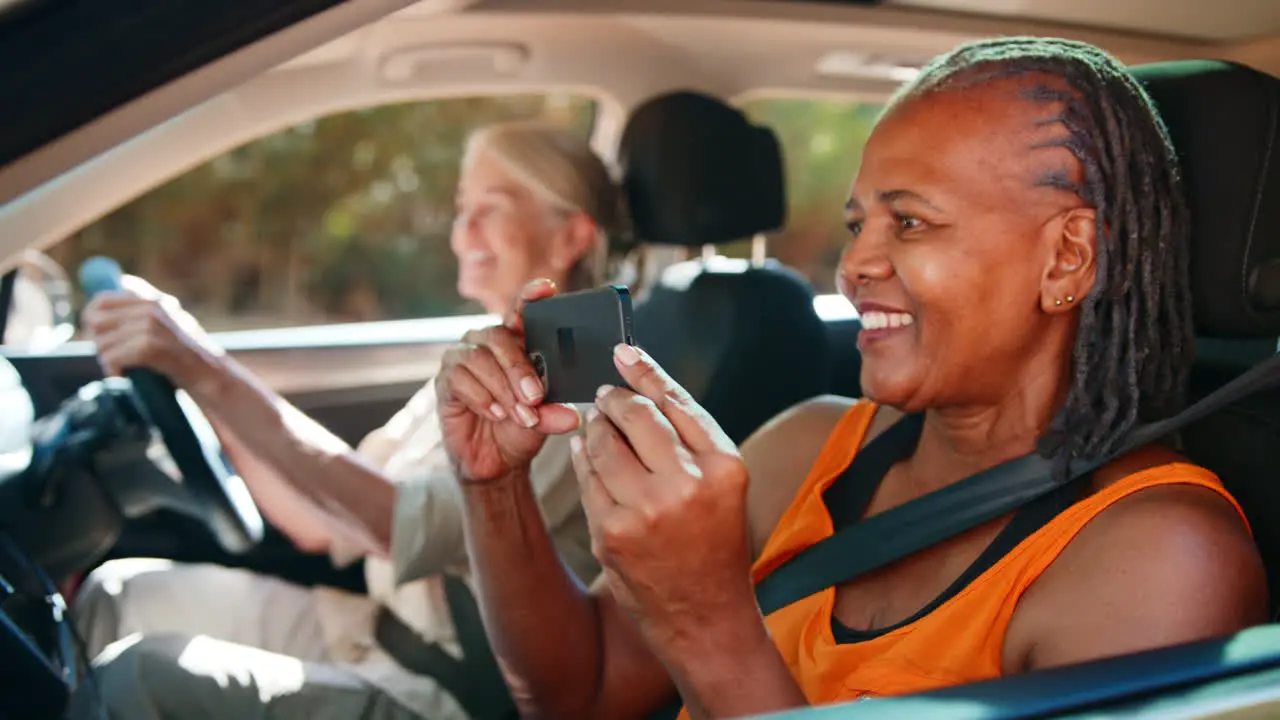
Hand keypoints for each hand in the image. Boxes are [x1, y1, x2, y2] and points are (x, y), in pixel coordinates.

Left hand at [80, 276, 220, 387]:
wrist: (212, 375)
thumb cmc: (190, 354)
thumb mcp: (173, 322)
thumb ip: (146, 309)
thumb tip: (108, 299)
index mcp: (155, 299)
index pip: (104, 298)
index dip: (93, 315)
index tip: (97, 332)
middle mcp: (152, 308)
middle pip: (97, 319)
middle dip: (98, 340)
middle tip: (109, 354)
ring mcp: (151, 326)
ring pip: (102, 342)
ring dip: (107, 360)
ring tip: (120, 368)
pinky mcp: (149, 346)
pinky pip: (113, 357)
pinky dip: (114, 370)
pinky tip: (124, 375)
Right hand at [435, 279, 579, 483]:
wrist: (495, 462)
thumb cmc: (520, 429)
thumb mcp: (544, 420)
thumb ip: (555, 413)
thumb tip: (573, 416)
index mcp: (515, 342)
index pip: (520, 311)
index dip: (531, 296)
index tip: (547, 288)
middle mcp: (486, 343)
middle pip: (499, 335)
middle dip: (519, 368)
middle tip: (535, 397)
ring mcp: (462, 359)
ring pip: (480, 358)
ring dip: (503, 388)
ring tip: (520, 415)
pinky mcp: (445, 381)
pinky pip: (460, 378)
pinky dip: (482, 398)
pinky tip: (496, 414)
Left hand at [572, 344, 755, 650]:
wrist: (705, 616)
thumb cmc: (715, 542)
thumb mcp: (724, 485)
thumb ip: (691, 436)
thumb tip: (643, 383)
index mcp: (724, 466)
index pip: (676, 401)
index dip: (645, 371)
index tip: (623, 352)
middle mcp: (687, 484)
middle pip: (636, 414)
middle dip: (613, 398)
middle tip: (605, 395)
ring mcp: (645, 510)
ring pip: (603, 442)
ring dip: (594, 427)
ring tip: (597, 425)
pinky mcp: (611, 532)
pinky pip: (587, 478)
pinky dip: (582, 458)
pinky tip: (584, 452)